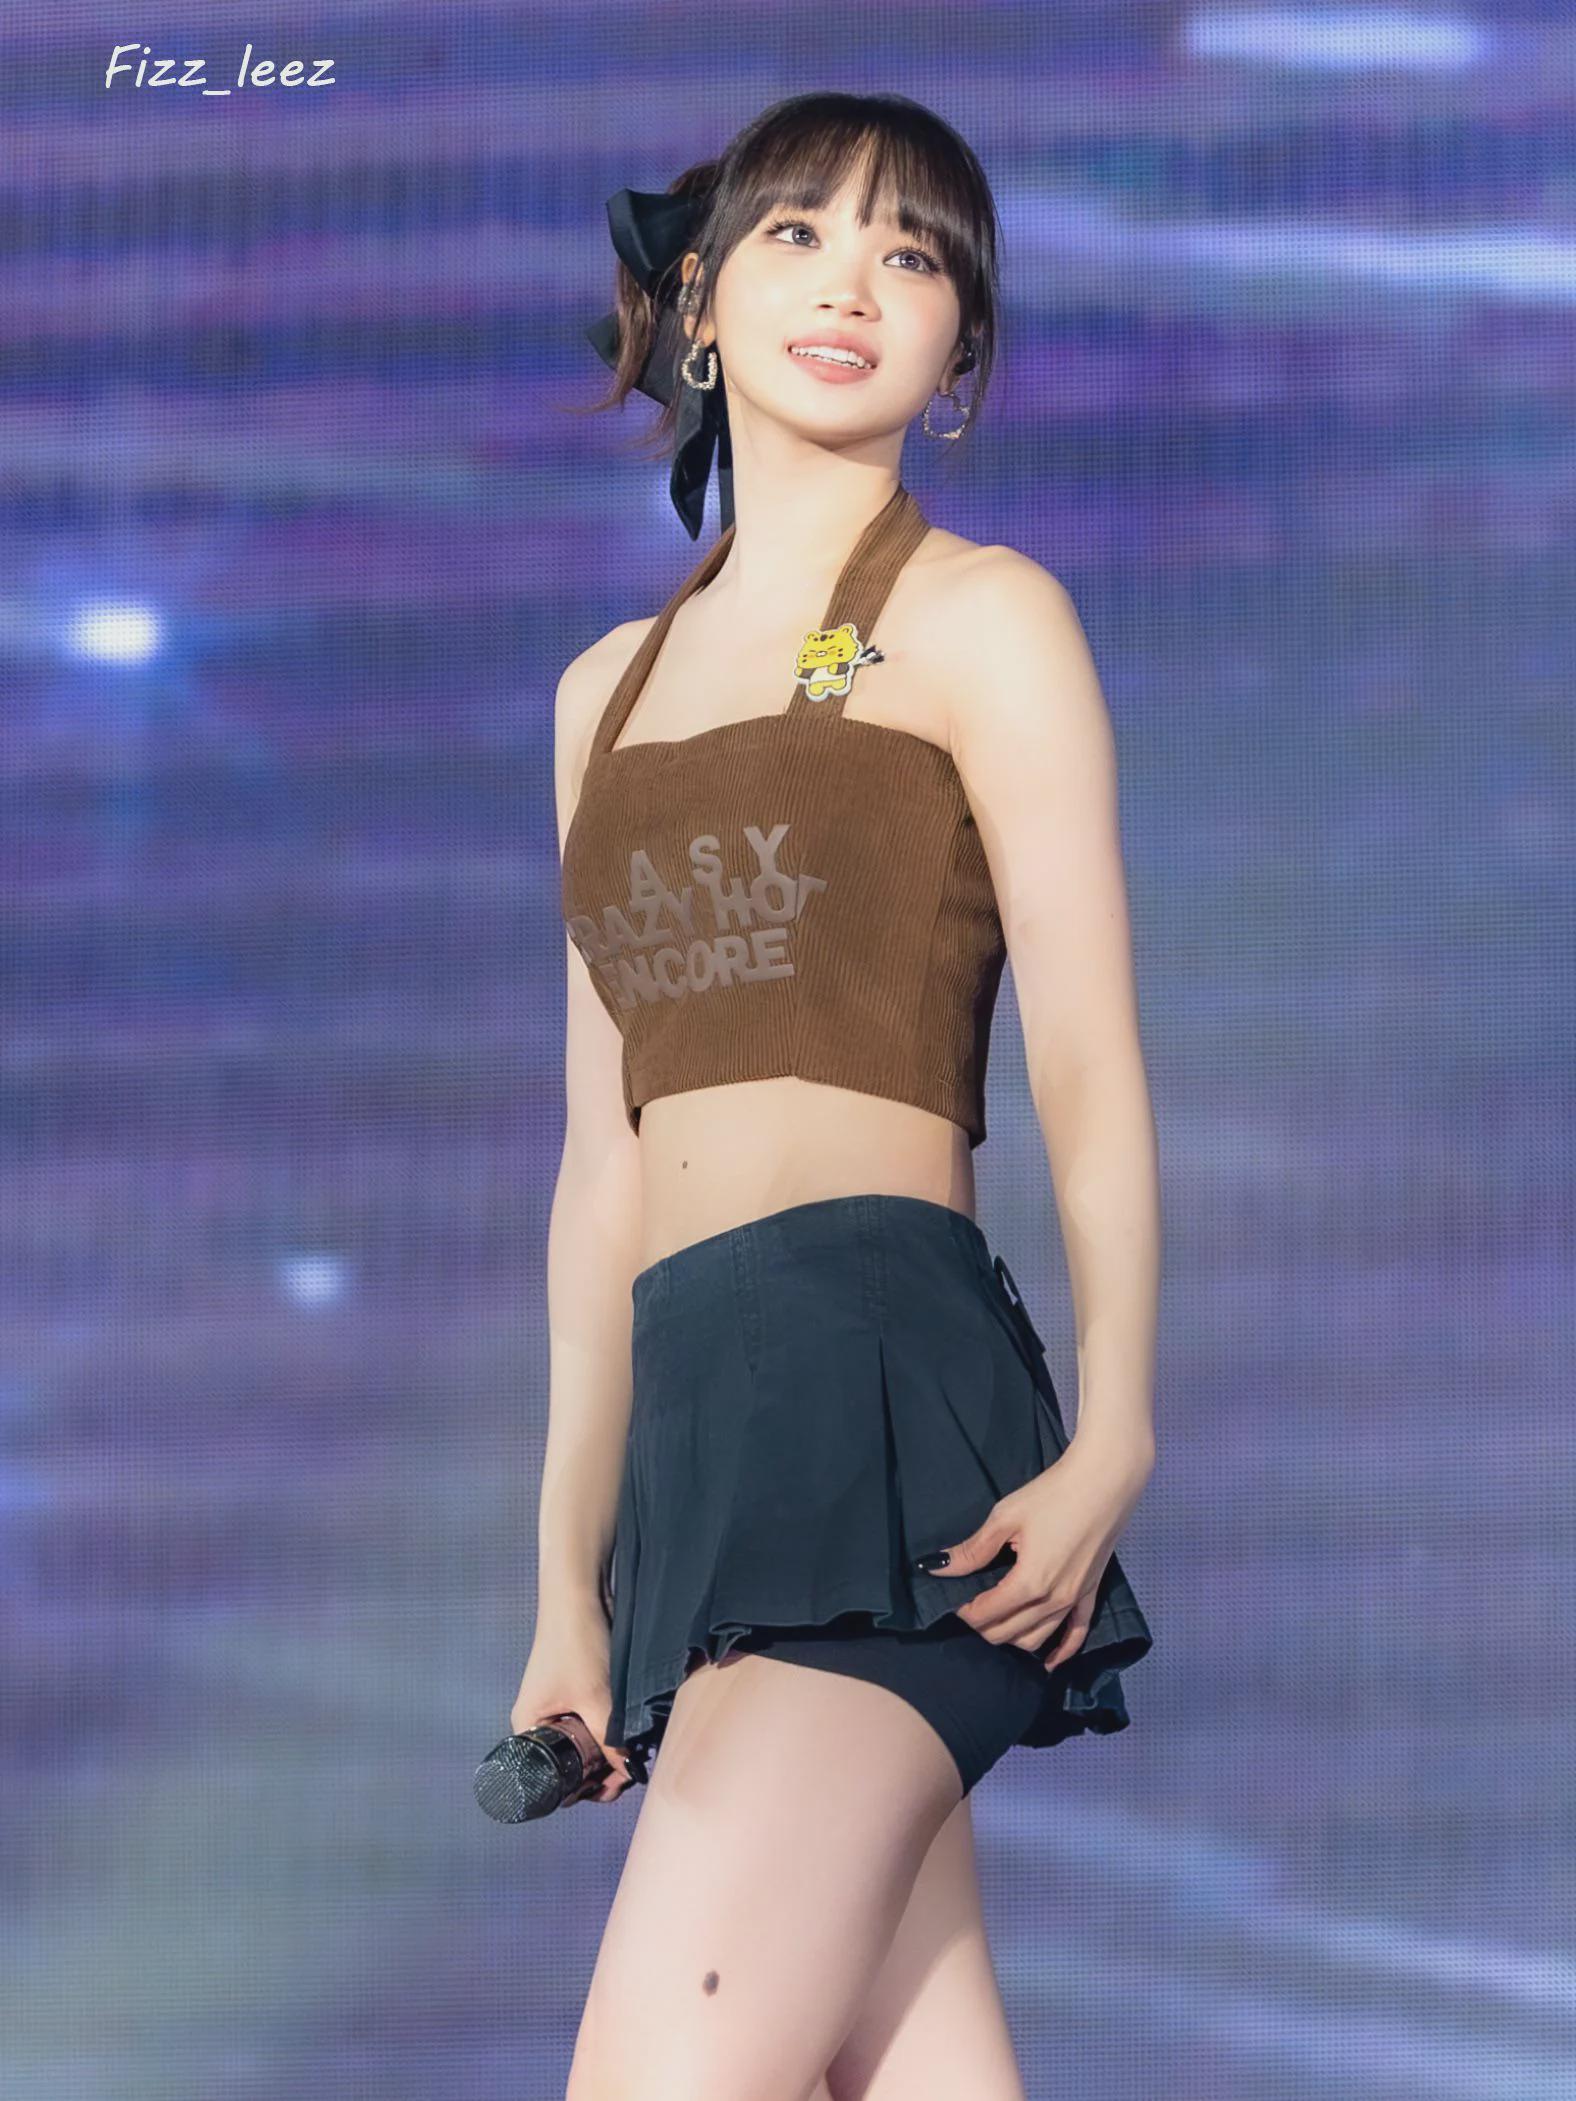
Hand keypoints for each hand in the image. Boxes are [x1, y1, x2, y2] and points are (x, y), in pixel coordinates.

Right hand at [510, 1598, 634, 1803]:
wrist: (580, 1596)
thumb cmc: (576, 1644)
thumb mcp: (595, 1699)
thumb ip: (612, 1740)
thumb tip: (628, 1774)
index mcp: (529, 1728)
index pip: (551, 1778)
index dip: (581, 1790)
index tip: (610, 1790)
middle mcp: (539, 1720)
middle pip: (568, 1764)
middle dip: (597, 1774)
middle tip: (627, 1775)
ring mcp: (557, 1705)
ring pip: (582, 1744)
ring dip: (605, 1753)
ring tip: (631, 1758)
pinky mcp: (574, 1691)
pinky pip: (589, 1723)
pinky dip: (606, 1732)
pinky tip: (627, 1736)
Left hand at [919, 1433, 1152, 1670]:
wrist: (1105, 1481)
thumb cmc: (1053, 1494)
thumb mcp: (1006, 1517)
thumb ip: (973, 1550)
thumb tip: (938, 1567)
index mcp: (1028, 1583)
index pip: (985, 1615)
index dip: (962, 1611)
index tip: (950, 1598)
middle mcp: (1052, 1602)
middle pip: (1007, 1634)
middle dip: (981, 1626)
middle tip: (968, 1606)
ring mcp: (1074, 1601)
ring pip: (1035, 1639)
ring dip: (1011, 1638)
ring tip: (994, 1622)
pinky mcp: (1090, 1595)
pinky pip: (1076, 1635)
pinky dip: (1060, 1652)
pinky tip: (1048, 1663)